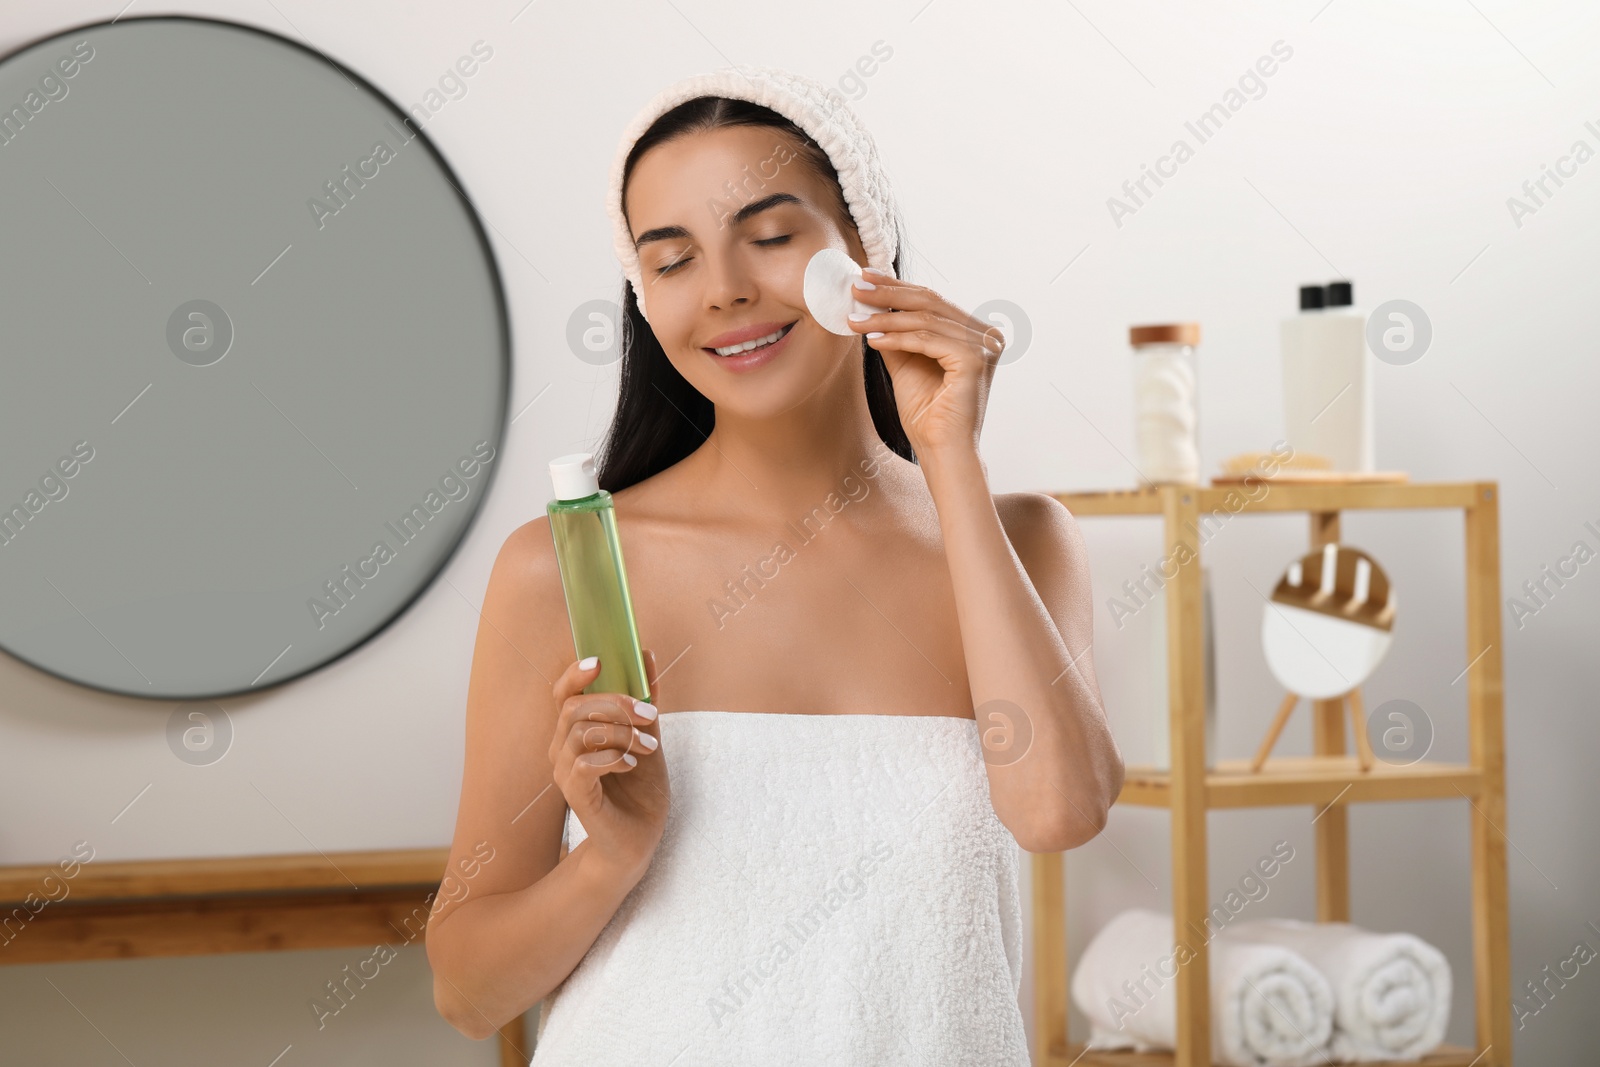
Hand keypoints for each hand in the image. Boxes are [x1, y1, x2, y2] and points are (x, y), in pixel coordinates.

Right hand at [547, 650, 666, 878]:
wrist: (642, 838)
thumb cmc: (640, 789)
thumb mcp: (649, 735)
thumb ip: (645, 701)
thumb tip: (646, 654)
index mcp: (576, 732)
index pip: (563, 694)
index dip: (575, 674)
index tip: (600, 662)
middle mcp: (562, 749)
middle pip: (574, 708)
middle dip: (615, 703)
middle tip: (649, 714)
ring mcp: (566, 773)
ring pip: (581, 733)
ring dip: (621, 733)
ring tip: (649, 746)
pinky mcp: (575, 796)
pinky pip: (583, 763)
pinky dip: (613, 757)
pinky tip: (632, 764)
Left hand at [848, 269, 1004, 459]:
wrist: (942, 453)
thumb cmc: (927, 416)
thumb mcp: (906, 364)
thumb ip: (896, 335)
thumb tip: (870, 306)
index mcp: (975, 334)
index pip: (932, 301)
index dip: (896, 287)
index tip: (865, 280)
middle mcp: (986, 336)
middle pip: (930, 302)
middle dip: (888, 294)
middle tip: (856, 288)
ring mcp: (985, 346)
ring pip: (925, 320)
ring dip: (885, 318)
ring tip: (855, 319)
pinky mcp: (975, 360)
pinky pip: (927, 340)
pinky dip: (896, 338)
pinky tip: (872, 340)